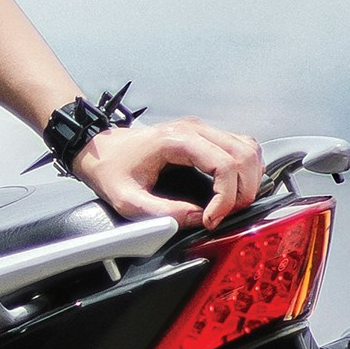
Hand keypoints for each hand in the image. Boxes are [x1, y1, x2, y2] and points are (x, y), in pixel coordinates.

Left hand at [71, 117, 262, 228]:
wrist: (100, 148)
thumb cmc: (111, 169)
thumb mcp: (128, 199)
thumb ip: (161, 213)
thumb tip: (196, 219)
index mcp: (177, 140)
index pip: (224, 165)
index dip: (226, 198)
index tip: (211, 219)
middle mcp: (195, 129)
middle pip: (243, 155)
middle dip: (242, 192)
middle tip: (223, 215)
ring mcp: (202, 129)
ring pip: (248, 149)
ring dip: (249, 180)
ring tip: (230, 204)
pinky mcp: (205, 136)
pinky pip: (241, 147)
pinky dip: (246, 169)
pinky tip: (234, 188)